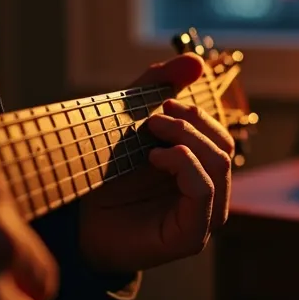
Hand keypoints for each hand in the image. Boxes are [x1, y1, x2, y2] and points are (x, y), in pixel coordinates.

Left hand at [78, 55, 233, 273]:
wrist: (74, 223)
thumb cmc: (104, 177)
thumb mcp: (130, 122)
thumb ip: (157, 89)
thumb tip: (197, 62)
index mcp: (201, 173)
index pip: (221, 137)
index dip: (198, 114)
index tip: (163, 102)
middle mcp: (209, 198)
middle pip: (224, 148)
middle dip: (191, 124)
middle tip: (154, 118)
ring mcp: (203, 219)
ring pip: (219, 166)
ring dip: (186, 139)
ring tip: (151, 135)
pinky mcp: (190, 237)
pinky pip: (204, 191)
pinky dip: (183, 165)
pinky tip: (154, 158)